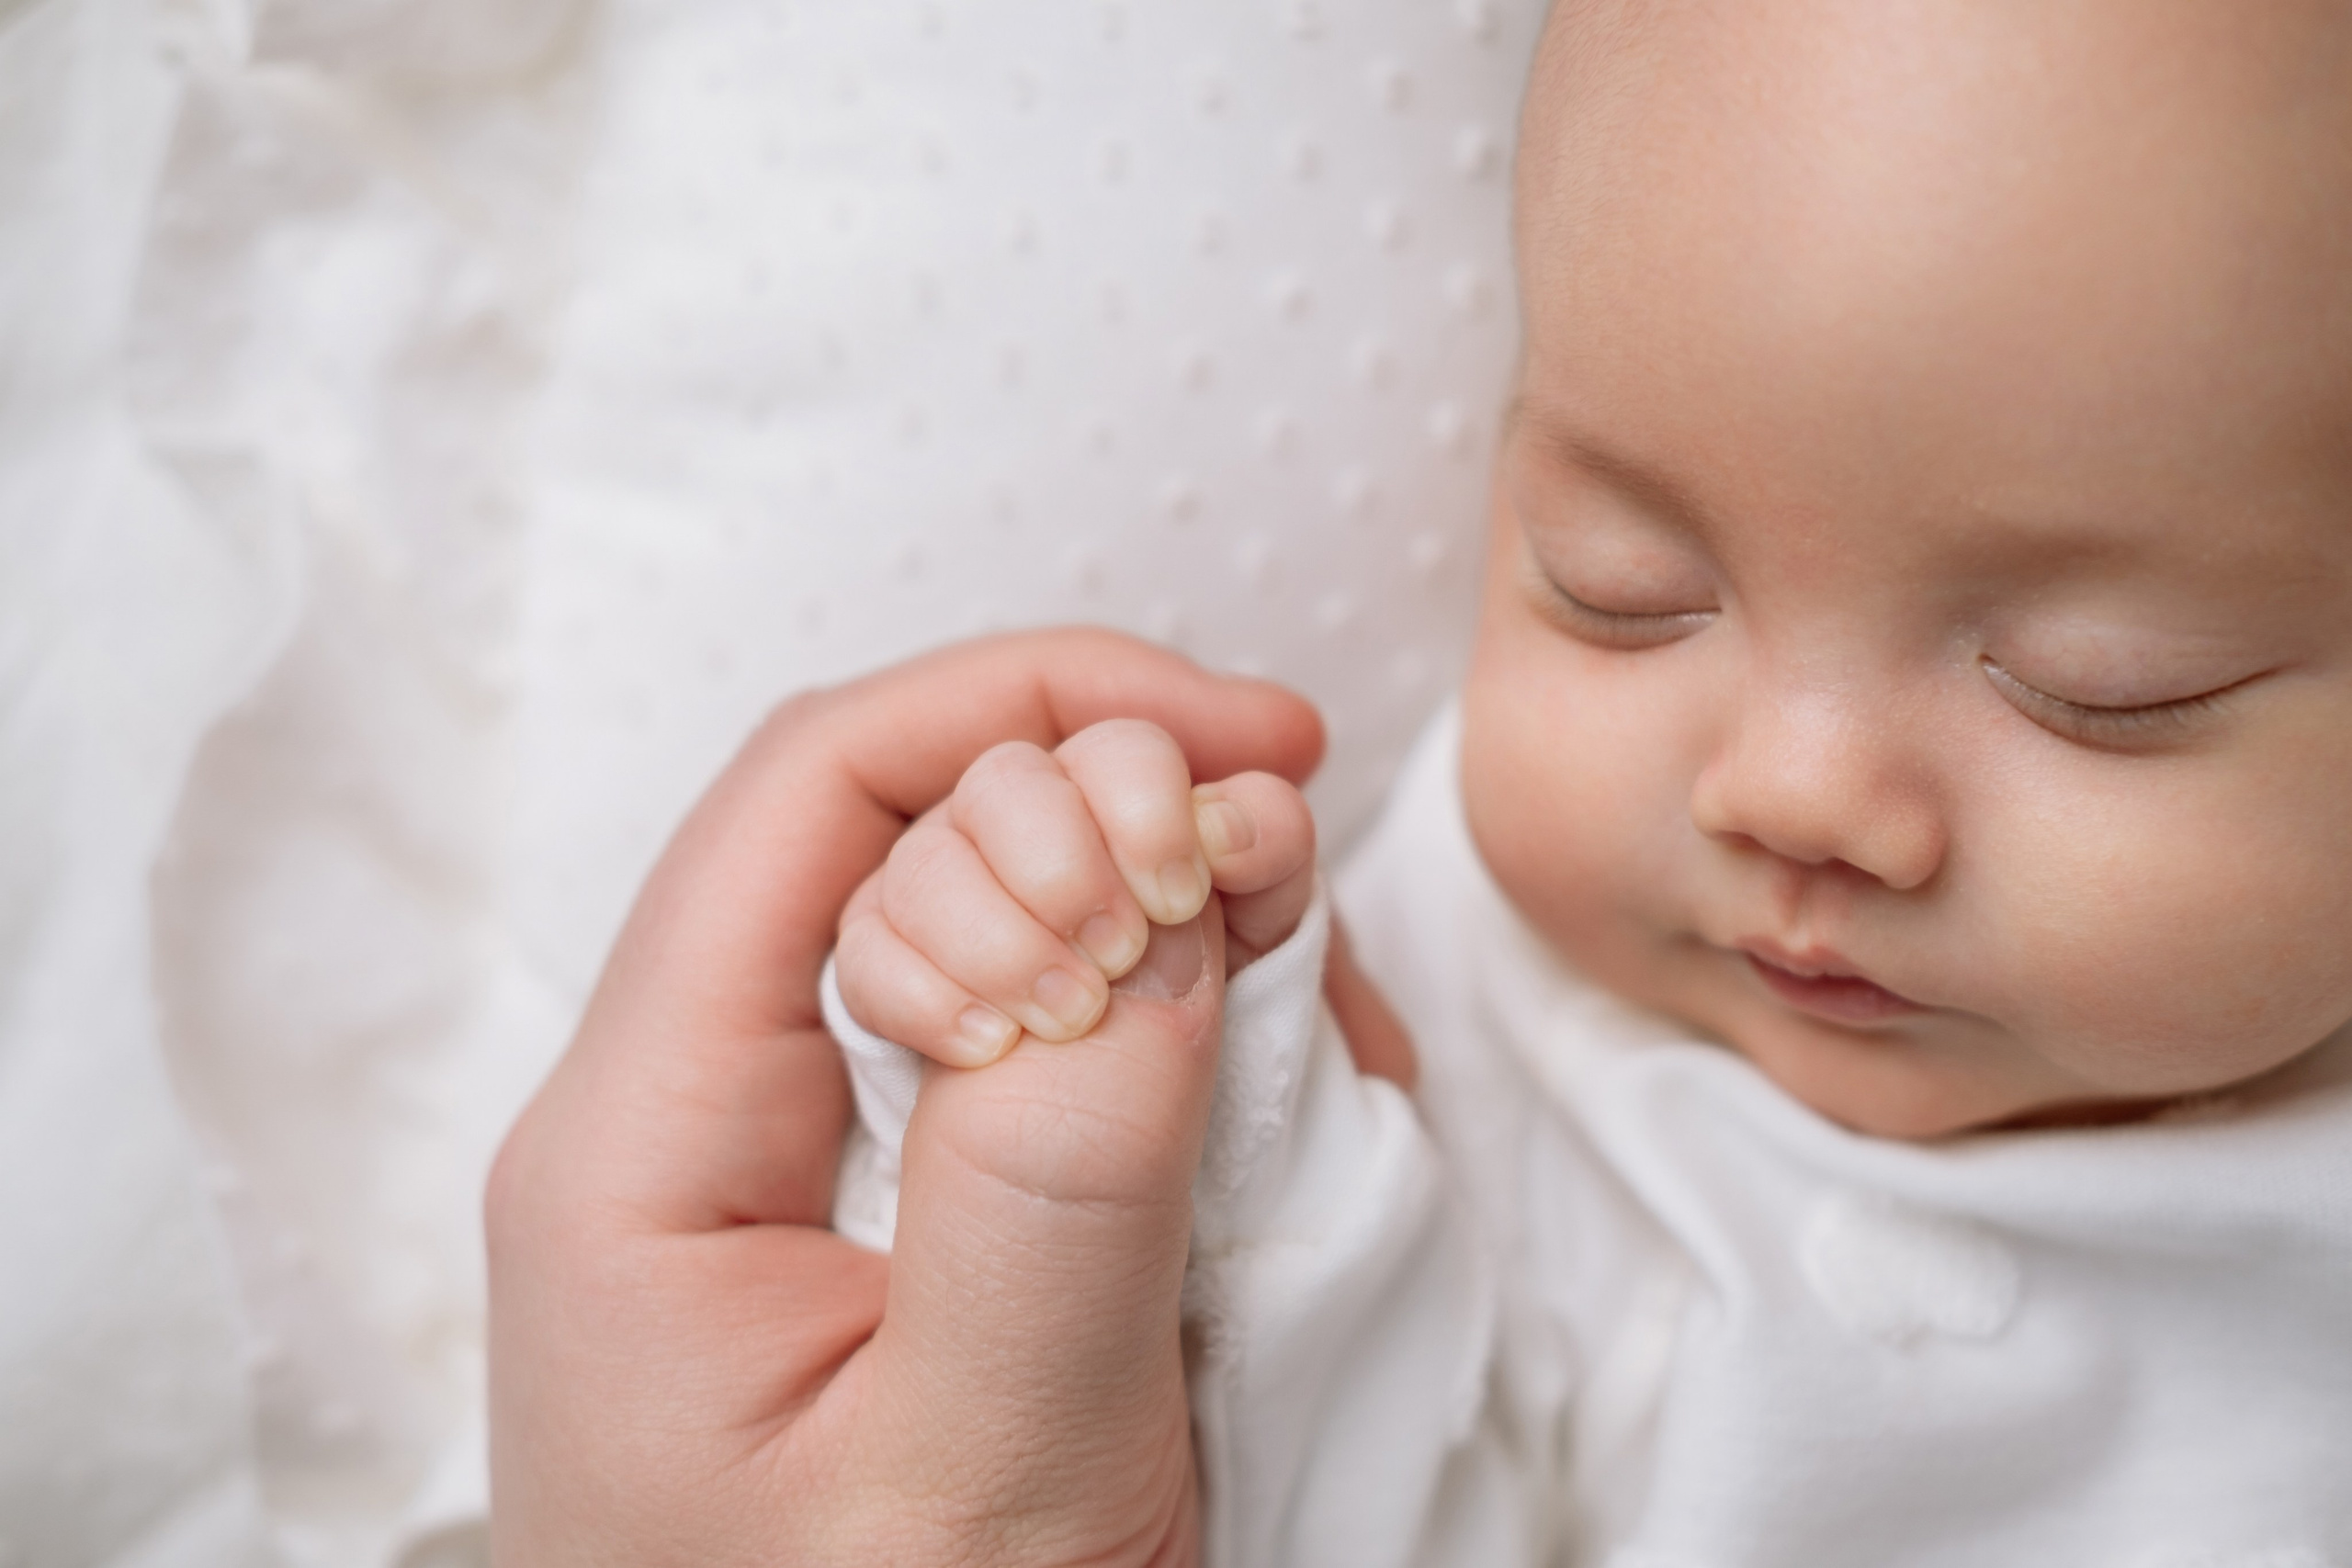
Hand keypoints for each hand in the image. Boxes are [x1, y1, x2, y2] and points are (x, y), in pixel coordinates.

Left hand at [486, 630, 1328, 1566]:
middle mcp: (695, 1129)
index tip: (1236, 740)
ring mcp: (791, 1179)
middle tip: (1293, 866)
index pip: (812, 796)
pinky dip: (1162, 1034)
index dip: (1030, 707)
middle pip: (897, 835)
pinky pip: (1023, 1055)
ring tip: (1308, 1002)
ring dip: (1160, 922)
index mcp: (642, 1153)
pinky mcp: (885, 1232)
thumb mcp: (974, 1477)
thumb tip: (1151, 901)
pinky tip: (1261, 1089)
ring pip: (979, 932)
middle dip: (1113, 800)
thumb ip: (1051, 1190)